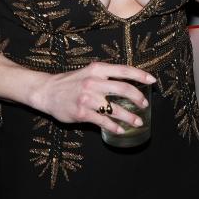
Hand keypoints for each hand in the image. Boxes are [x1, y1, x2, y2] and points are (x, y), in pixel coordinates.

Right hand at [30, 61, 155, 134]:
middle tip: (145, 105)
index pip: (124, 70)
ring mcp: (87, 98)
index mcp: (97, 69)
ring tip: (138, 121)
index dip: (141, 75)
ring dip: (129, 116)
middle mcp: (94, 82)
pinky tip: (120, 130)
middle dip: (138, 98)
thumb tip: (128, 82)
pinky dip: (114, 127)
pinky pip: (103, 121)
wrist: (46, 91)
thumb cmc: (70, 82)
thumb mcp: (88, 72)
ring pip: (115, 108)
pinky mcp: (81, 113)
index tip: (153, 80)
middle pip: (124, 89)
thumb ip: (106, 75)